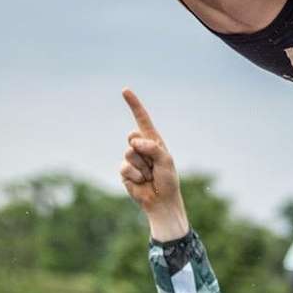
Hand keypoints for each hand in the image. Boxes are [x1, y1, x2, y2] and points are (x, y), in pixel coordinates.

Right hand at [120, 90, 189, 239]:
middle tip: (154, 166)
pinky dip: (135, 176)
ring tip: (149, 175)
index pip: (142, 119)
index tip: (125, 90)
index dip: (133, 105)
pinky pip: (125, 168)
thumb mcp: (166, 160)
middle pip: (132, 137)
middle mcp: (141, 148)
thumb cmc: (168, 181)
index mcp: (153, 141)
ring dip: (142, 166)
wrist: (161, 202)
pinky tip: (142, 182)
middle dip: (144, 150)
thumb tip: (133, 141)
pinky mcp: (124, 172)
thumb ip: (152, 147)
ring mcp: (131, 160)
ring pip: (128, 153)